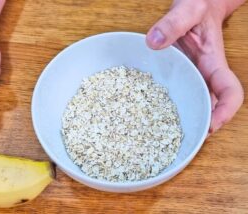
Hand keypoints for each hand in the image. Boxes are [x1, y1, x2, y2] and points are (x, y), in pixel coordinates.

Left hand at [146, 0, 244, 133]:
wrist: (197, 4)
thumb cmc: (198, 5)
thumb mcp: (188, 10)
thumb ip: (172, 23)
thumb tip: (154, 42)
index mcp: (214, 62)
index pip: (229, 92)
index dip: (225, 111)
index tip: (211, 125)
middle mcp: (205, 74)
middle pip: (211, 106)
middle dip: (201, 125)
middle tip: (181, 142)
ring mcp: (193, 75)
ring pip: (195, 102)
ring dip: (185, 119)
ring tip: (163, 136)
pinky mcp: (180, 74)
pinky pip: (180, 93)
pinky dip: (170, 105)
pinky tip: (151, 113)